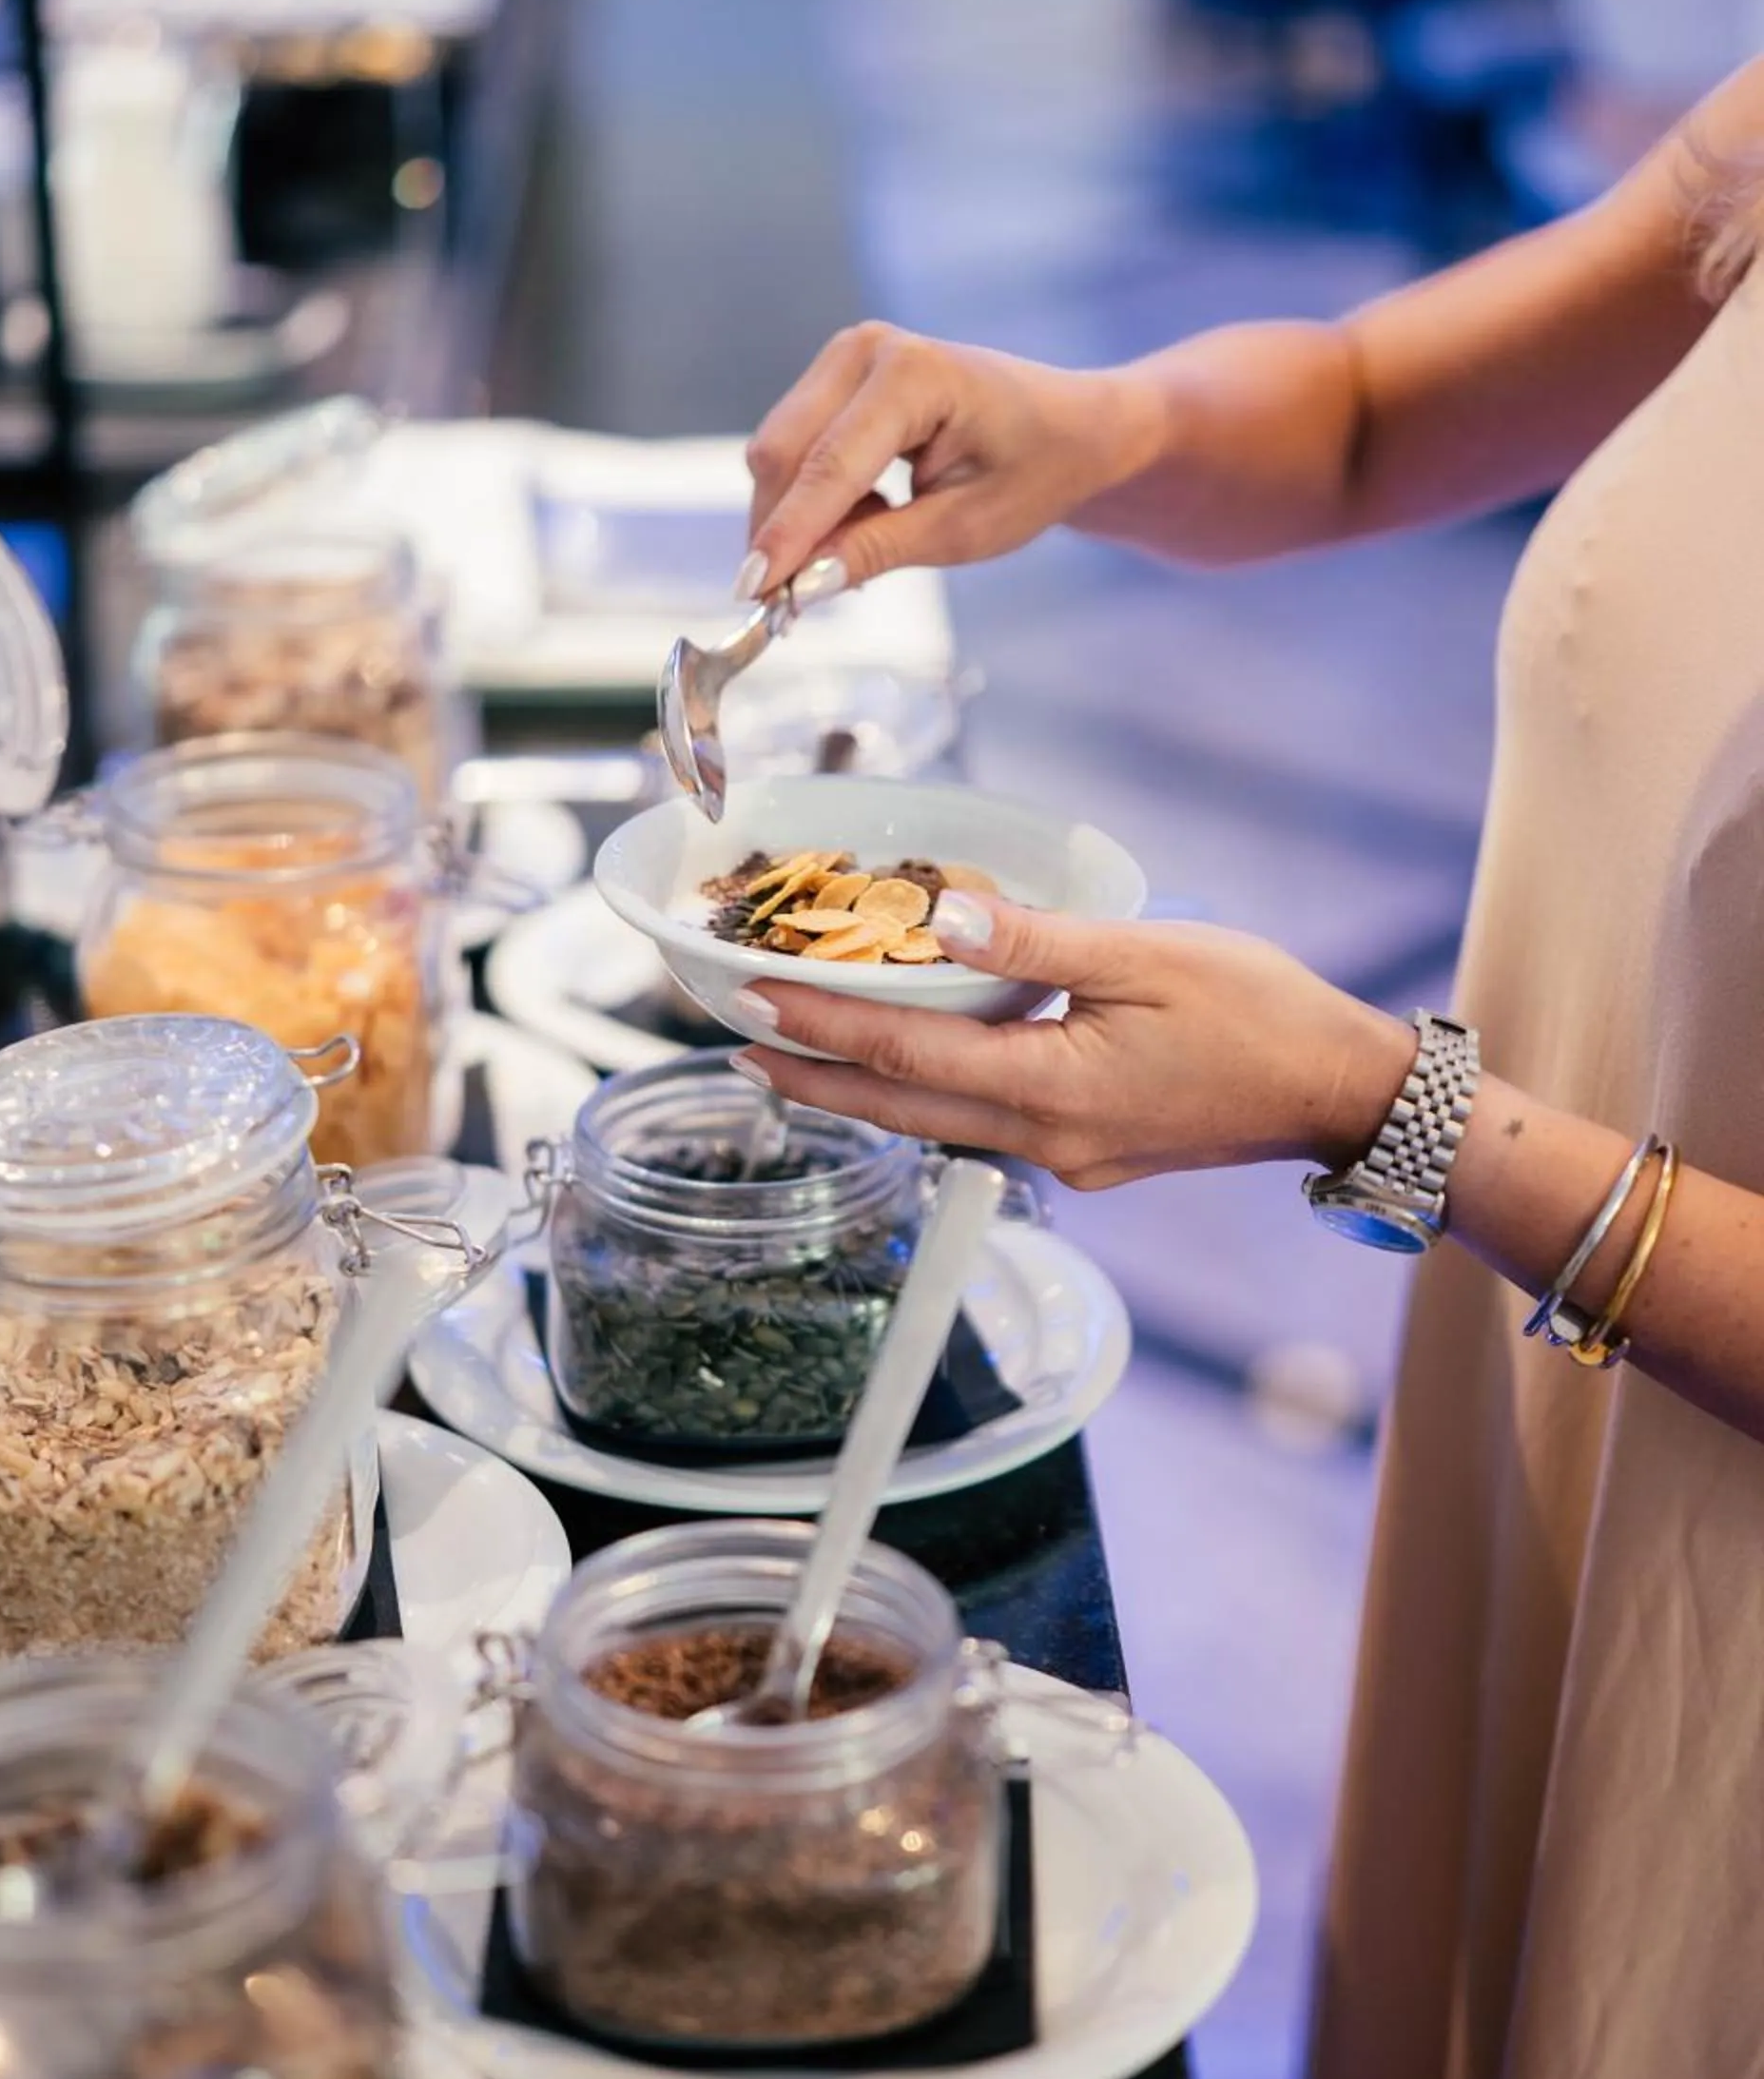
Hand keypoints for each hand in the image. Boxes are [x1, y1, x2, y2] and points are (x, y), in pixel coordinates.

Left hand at [728, 891, 1416, 1190]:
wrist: (1338, 1090)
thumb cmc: (1261, 1014)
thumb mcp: (1149, 955)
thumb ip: (1039, 943)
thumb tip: (945, 923)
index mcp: (1052, 1090)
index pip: (905, 1059)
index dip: (821, 1026)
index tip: (752, 1002)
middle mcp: (1045, 1138)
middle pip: (901, 1111)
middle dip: (815, 1075)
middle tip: (740, 1042)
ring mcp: (1067, 1155)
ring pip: (939, 1124)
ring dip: (869, 1089)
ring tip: (804, 1049)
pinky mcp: (1089, 1152)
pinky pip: (986, 1123)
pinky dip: (934, 1092)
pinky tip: (915, 1063)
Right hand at [743, 324, 1151, 596]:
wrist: (1070, 428)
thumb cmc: (1034, 473)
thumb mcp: (965, 530)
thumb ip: (877, 551)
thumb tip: (803, 585)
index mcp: (913, 375)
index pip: (828, 468)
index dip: (787, 537)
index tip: (750, 594)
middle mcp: (867, 349)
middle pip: (782, 455)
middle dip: (779, 532)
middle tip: (791, 606)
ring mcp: (846, 357)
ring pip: (778, 456)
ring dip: (799, 518)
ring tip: (870, 544)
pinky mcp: (834, 378)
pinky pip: (794, 450)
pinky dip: (813, 500)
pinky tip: (869, 515)